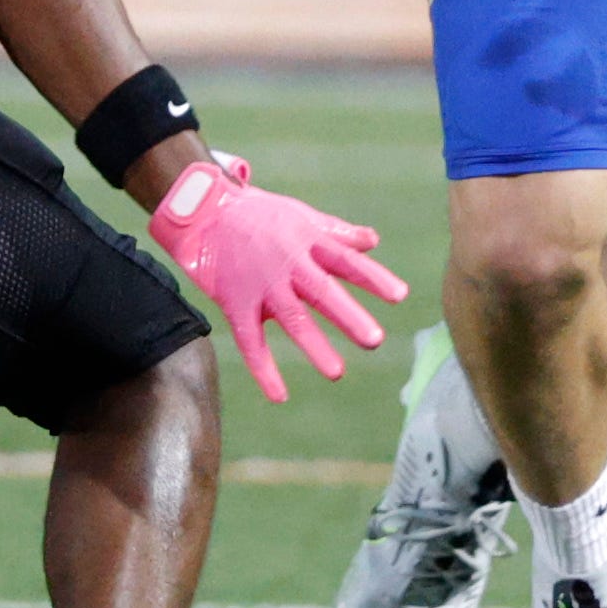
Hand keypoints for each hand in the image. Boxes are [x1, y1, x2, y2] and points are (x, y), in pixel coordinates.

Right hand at [145, 155, 408, 403]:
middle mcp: (288, 264)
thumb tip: (374, 242)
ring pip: (290, 318)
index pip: (346, 262)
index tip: (400, 296)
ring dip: (314, 345)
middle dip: (348, 316)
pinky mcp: (236, 303)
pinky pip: (250, 340)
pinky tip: (280, 396)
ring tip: (337, 372)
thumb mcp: (303, 216)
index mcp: (308, 242)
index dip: (373, 278)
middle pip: (322, 291)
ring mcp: (261, 285)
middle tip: (375, 340)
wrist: (206, 211)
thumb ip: (339, 233)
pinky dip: (263, 369)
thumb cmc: (261, 214)